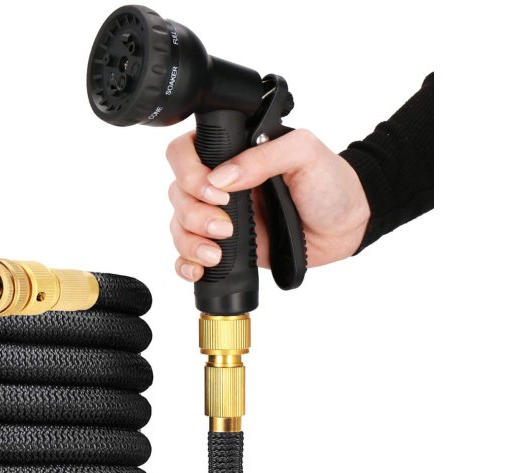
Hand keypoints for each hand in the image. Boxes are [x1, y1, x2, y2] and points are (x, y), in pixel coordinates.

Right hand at [166, 128, 370, 280]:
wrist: (347, 226)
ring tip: (217, 253)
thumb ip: (264, 157)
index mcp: (232, 152)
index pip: (184, 152)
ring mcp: (219, 216)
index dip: (189, 173)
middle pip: (177, 194)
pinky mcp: (224, 247)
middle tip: (225, 226)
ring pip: (178, 226)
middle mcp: (219, 184)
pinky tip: (199, 268)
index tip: (216, 193)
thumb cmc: (330, 184)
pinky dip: (185, 264)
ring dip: (189, 242)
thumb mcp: (304, 154)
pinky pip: (188, 255)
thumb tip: (220, 178)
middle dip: (194, 214)